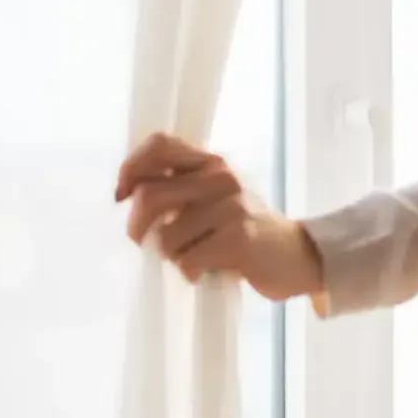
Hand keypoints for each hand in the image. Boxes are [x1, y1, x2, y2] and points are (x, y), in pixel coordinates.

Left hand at [115, 132, 324, 302]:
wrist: (295, 255)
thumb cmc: (243, 230)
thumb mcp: (212, 199)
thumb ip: (177, 190)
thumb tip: (128, 196)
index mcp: (211, 162)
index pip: (158, 145)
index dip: (130, 169)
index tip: (122, 196)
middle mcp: (221, 176)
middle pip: (149, 197)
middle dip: (138, 229)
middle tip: (148, 245)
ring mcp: (231, 206)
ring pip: (164, 238)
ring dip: (170, 258)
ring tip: (193, 258)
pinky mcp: (238, 237)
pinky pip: (187, 260)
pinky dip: (190, 273)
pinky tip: (209, 271)